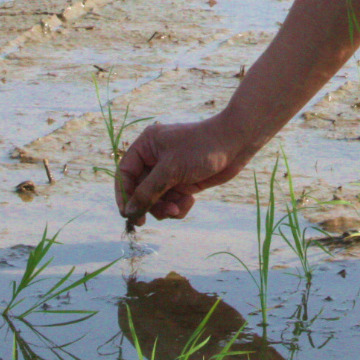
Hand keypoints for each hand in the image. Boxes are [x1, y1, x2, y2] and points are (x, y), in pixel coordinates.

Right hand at [114, 116, 251, 226]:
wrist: (235, 144)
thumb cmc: (201, 148)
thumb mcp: (171, 170)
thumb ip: (147, 192)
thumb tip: (128, 212)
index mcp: (146, 146)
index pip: (125, 174)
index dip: (124, 195)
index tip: (127, 215)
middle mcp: (154, 159)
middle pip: (140, 191)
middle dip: (151, 204)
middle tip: (163, 215)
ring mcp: (169, 172)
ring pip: (156, 200)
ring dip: (166, 208)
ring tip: (179, 208)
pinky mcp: (183, 182)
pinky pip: (172, 202)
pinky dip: (179, 206)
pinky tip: (190, 201)